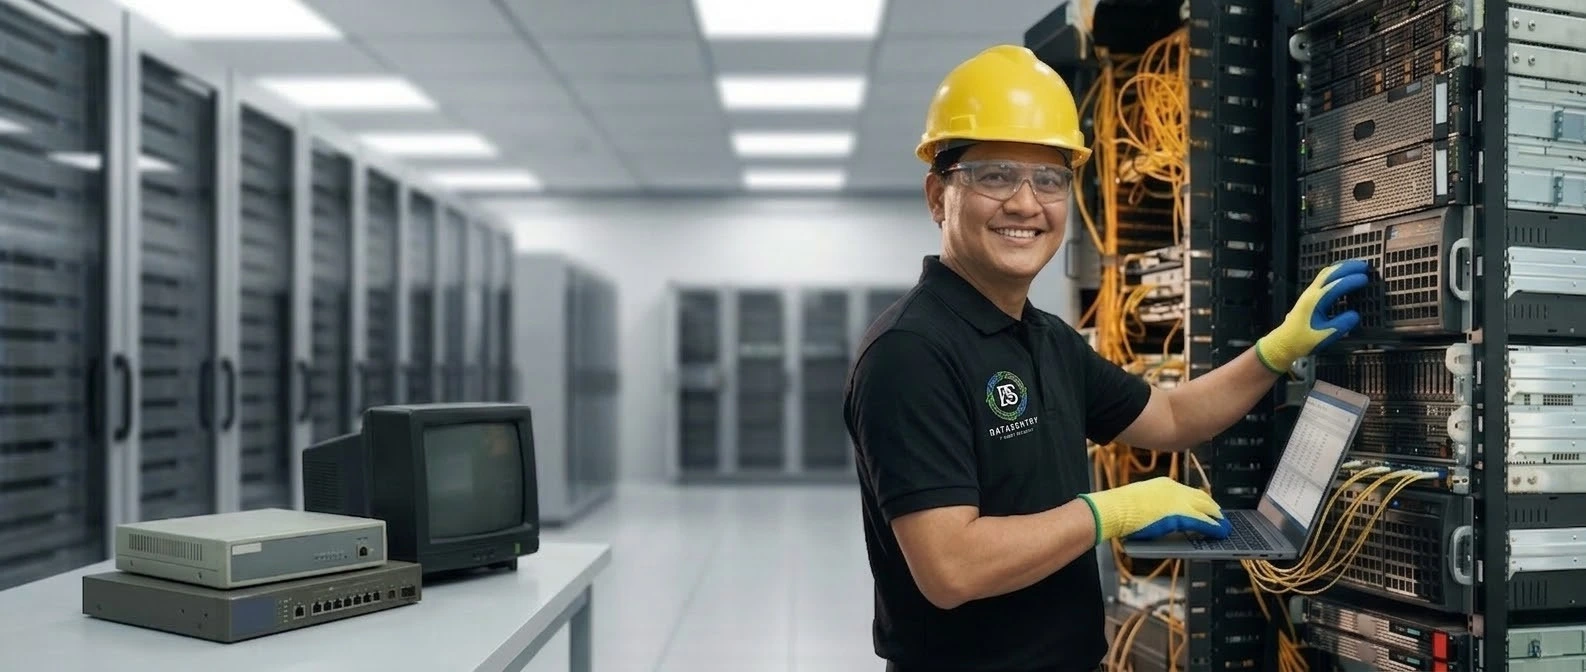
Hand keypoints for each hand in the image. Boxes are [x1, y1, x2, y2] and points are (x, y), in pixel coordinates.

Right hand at [1076, 477, 1229, 542]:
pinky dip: (1215, 527)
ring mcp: (1179, 502)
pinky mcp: (1182, 516)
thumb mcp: (1140, 503)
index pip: (1187, 491)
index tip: (1204, 505)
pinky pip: (1205, 522)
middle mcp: (1175, 490)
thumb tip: (1159, 517)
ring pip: (1207, 508)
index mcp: (1163, 485)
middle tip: (1220, 515)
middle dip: (1212, 507)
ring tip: (1224, 525)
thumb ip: (1154, 506)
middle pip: (1201, 497)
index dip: (1198, 499)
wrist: (1115, 509)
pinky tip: (1221, 532)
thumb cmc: (1120, 509)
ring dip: (1217, 517)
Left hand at [1254, 259, 1370, 373]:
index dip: (1352, 280)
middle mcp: (1311, 293)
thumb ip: (1341, 324)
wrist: (1284, 342)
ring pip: (1326, 273)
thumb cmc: (1302, 340)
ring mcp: (1309, 293)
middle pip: (1330, 273)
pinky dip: (1335, 273)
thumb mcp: (1325, 335)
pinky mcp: (1309, 296)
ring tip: (1356, 267)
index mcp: (1315, 301)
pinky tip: (1343, 275)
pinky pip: (1323, 278)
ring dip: (1341, 268)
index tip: (1366, 278)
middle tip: (1365, 266)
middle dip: (1348, 267)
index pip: (1336, 285)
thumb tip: (1355, 315)